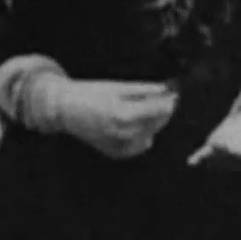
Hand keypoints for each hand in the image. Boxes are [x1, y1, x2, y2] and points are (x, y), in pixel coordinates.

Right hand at [46, 79, 177, 160]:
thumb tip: (167, 89)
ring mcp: (119, 146)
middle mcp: (122, 134)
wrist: (65, 109)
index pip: (159, 110)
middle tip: (165, 97)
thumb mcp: (118, 86)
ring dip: (154, 122)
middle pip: (157, 123)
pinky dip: (143, 134)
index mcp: (123, 114)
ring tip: (144, 108)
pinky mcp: (116, 153)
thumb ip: (145, 89)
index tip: (175, 92)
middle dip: (164, 110)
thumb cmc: (91, 93)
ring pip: (151, 134)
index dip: (170, 101)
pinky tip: (135, 123)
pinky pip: (140, 145)